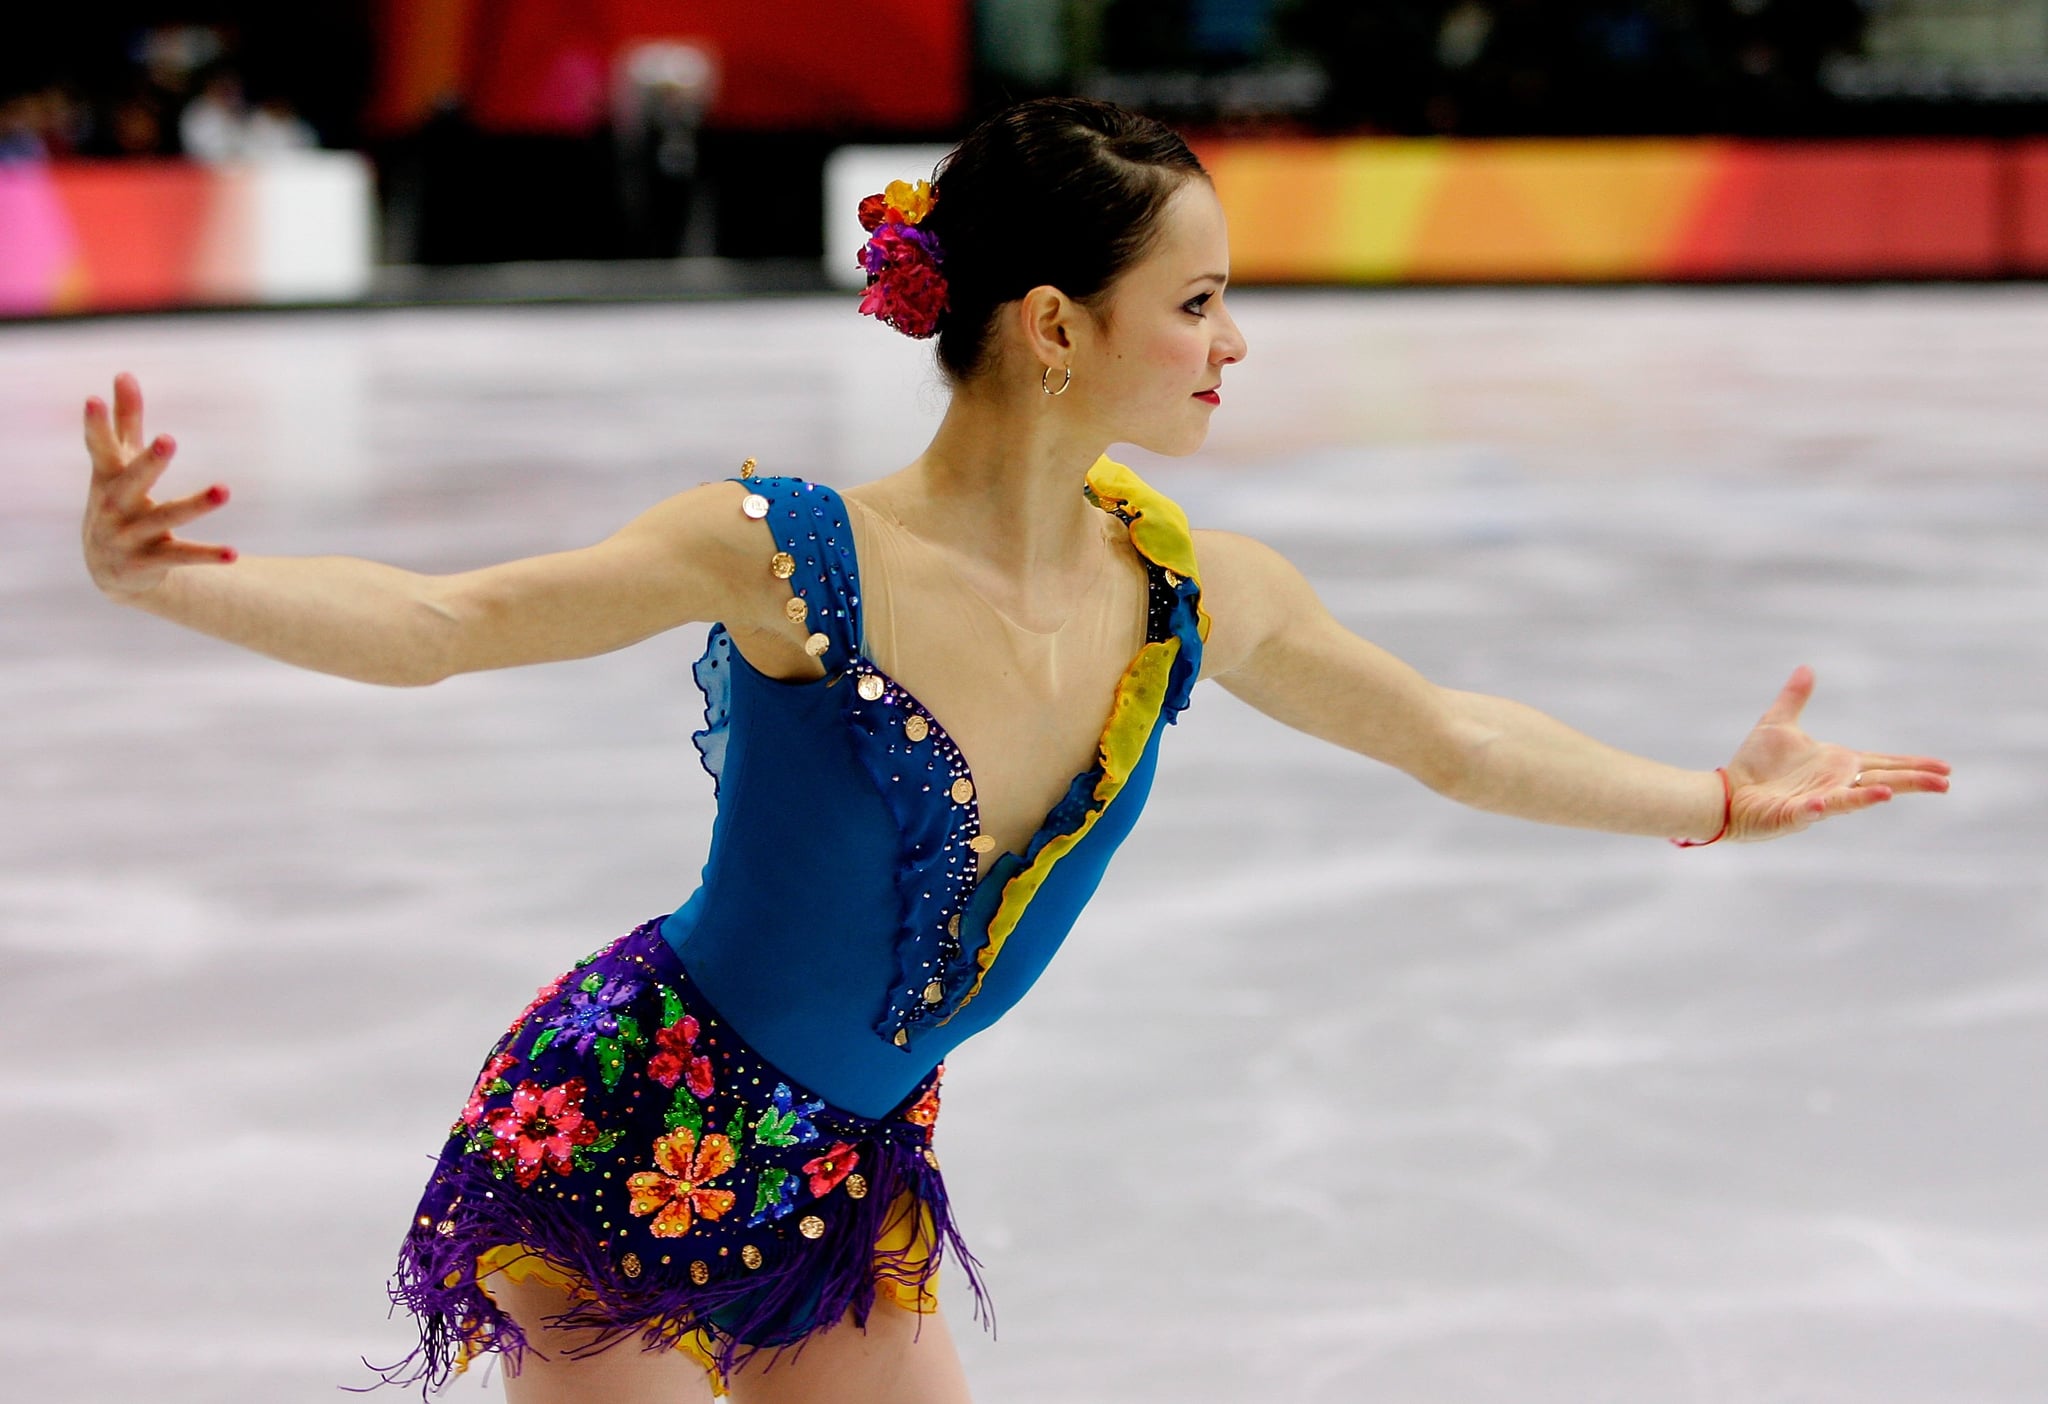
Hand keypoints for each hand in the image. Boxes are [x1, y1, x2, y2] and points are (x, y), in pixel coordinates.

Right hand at [81, 372, 235, 598]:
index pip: (100, 447)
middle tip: (168, 439)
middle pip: (132, 481)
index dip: (96, 425)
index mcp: (108, 478)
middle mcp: (114, 506)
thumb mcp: (118, 465)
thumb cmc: (118, 501)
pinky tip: (234, 553)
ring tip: (225, 490)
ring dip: (195, 505)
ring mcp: (128, 536)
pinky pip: (181, 556)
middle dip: (149, 462)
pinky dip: (207, 555)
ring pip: (165, 518)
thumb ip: (124, 422)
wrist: (107, 569)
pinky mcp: (148, 562)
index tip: (94, 399)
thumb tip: (124, 373)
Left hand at [1723, 665, 1949, 840]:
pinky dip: (1819, 807)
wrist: (1726, 792)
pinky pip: (1808, 812)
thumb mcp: (1777, 724)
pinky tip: (1824, 802)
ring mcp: (1817, 801)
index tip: (1944, 768)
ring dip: (1868, 796)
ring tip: (1892, 792)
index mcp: (1837, 764)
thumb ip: (1795, 698)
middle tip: (1944, 783)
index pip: (1883, 763)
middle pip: (1880, 780)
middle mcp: (1834, 784)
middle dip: (1910, 782)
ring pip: (1849, 799)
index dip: (1913, 764)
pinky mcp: (1793, 814)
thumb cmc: (1754, 765)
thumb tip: (1807, 668)